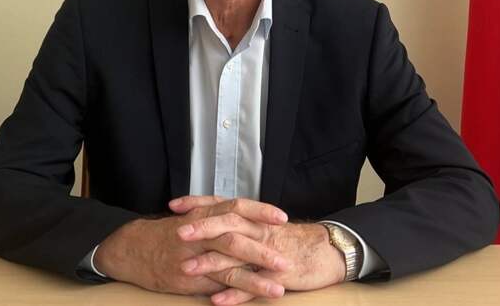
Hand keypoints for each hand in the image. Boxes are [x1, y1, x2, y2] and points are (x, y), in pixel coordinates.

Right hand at [93, 199, 288, 298]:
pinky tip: (248, 302)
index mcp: (204, 214)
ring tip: (278, 288)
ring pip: (228, 266)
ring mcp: (194, 256)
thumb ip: (219, 219)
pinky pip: (213, 286)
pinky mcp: (188, 278)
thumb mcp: (194, 217)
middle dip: (263, 249)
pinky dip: (232, 294)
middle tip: (285, 259)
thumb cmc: (168, 232)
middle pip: (236, 237)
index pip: (237, 207)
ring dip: (255, 278)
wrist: (134, 247)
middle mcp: (200, 232)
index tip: (282, 217)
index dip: (260, 211)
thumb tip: (249, 223)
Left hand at [171, 196, 345, 304]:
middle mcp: (257, 231)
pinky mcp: (276, 276)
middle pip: (227, 224)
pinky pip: (253, 286)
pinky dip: (234, 294)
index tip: (174, 205)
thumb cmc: (290, 240)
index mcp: (252, 218)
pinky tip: (216, 302)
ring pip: (236, 255)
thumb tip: (213, 219)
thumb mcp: (262, 226)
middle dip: (201, 228)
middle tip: (178, 232)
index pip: (221, 204)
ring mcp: (266, 253)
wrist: (325, 252)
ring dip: (211, 262)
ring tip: (188, 269)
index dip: (197, 203)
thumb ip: (239, 223)